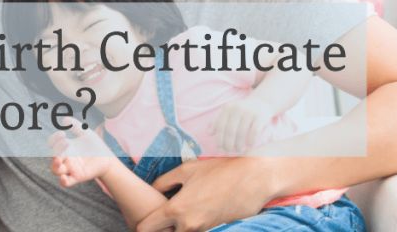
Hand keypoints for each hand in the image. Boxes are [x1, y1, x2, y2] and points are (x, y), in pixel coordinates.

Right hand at [47, 118, 115, 187]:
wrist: (107, 158)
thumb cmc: (94, 145)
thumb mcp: (86, 133)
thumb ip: (76, 126)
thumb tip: (64, 120)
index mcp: (64, 146)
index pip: (52, 143)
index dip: (54, 138)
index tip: (63, 133)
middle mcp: (64, 157)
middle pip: (53, 155)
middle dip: (57, 149)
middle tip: (66, 142)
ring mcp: (70, 168)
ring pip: (55, 170)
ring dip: (55, 165)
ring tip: (59, 160)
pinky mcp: (77, 177)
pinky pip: (66, 182)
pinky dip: (63, 181)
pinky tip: (63, 178)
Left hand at [137, 157, 276, 231]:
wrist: (255, 179)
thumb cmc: (220, 171)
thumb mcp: (186, 170)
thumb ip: (163, 182)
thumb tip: (151, 190)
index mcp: (176, 209)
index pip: (147, 228)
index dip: (141, 225)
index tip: (142, 221)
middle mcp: (189, 224)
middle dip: (162, 230)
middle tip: (164, 219)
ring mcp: (206, 231)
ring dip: (180, 228)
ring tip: (184, 214)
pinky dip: (195, 227)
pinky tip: (199, 214)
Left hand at [209, 96, 275, 154]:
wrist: (261, 102)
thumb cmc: (242, 112)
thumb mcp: (229, 113)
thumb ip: (218, 122)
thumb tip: (209, 133)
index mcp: (227, 109)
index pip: (220, 127)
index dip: (219, 140)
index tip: (220, 149)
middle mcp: (237, 109)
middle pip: (230, 131)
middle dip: (228, 145)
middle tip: (229, 152)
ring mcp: (249, 113)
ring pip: (241, 133)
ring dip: (239, 145)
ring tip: (238, 151)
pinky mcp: (260, 117)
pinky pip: (254, 132)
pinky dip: (251, 141)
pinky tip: (249, 146)